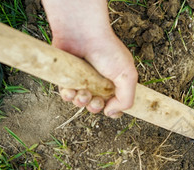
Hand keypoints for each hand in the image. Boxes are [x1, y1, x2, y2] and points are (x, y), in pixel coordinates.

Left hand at [42, 0, 137, 117]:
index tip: (110, 110)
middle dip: (96, 107)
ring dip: (82, 102)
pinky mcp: (66, 78)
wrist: (82, 33)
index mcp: (115, 82)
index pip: (116, 104)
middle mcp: (99, 82)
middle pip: (97, 106)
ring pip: (80, 103)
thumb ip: (126, 99)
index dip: (113, 111)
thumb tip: (111, 113)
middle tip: (96, 101)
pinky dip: (68, 96)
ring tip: (83, 93)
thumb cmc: (107, 50)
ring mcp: (82, 80)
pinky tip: (71, 90)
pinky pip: (66, 95)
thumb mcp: (127, 76)